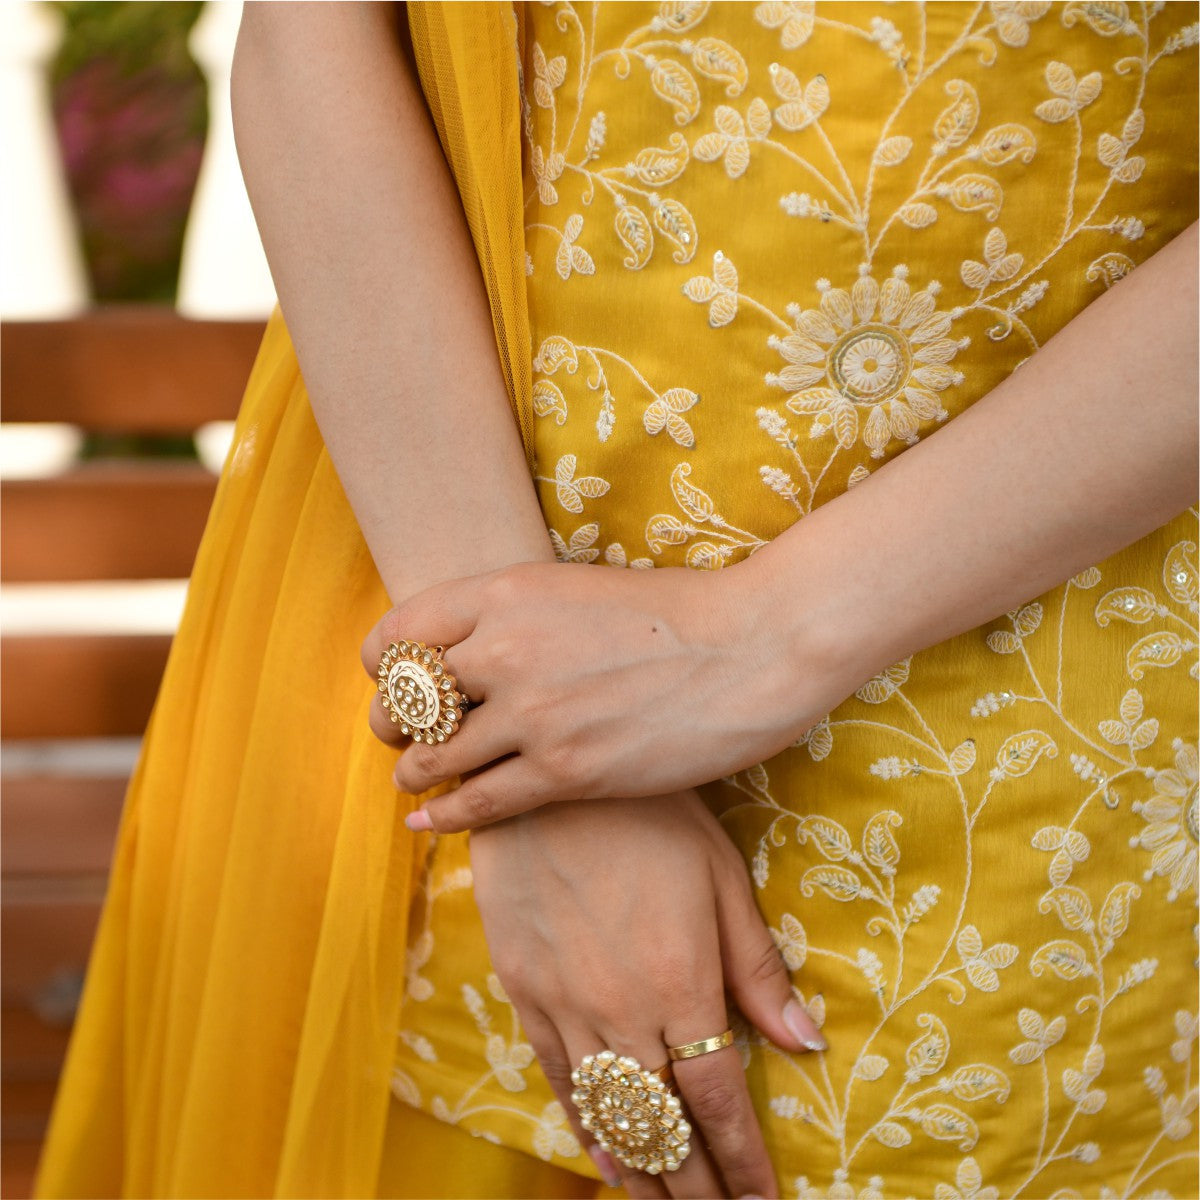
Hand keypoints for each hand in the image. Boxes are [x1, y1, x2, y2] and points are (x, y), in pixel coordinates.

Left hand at [362, 561, 830, 831]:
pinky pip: (479, 801)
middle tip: (397, 736)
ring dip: (416, 770)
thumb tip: (473, 645)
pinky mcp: (567, 770)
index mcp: (509, 590)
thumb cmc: (677, 612)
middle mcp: (508, 648)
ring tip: (415, 778)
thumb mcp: (580, 588)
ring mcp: (535, 713)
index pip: (402, 630)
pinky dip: (445, 814)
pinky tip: (428, 821)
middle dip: (392, 721)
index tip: (390, 681)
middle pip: (407, 696)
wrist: (753, 647)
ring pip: (434, 754)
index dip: (383, 662)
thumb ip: (518, 614)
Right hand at [469, 791, 825, 1198]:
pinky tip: (603, 1160)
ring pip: (608, 1115)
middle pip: (665, 1126)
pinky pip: (556, 1079)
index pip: (718, 1101)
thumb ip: (757, 967)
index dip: (742, 1162)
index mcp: (682, 984)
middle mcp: (622, 1011)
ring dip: (642, 1173)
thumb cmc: (650, 815)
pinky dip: (584, 1129)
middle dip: (696, 1186)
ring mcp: (566, 1006)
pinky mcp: (523, 991)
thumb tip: (806, 1043)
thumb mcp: (720, 877)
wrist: (546, 777)